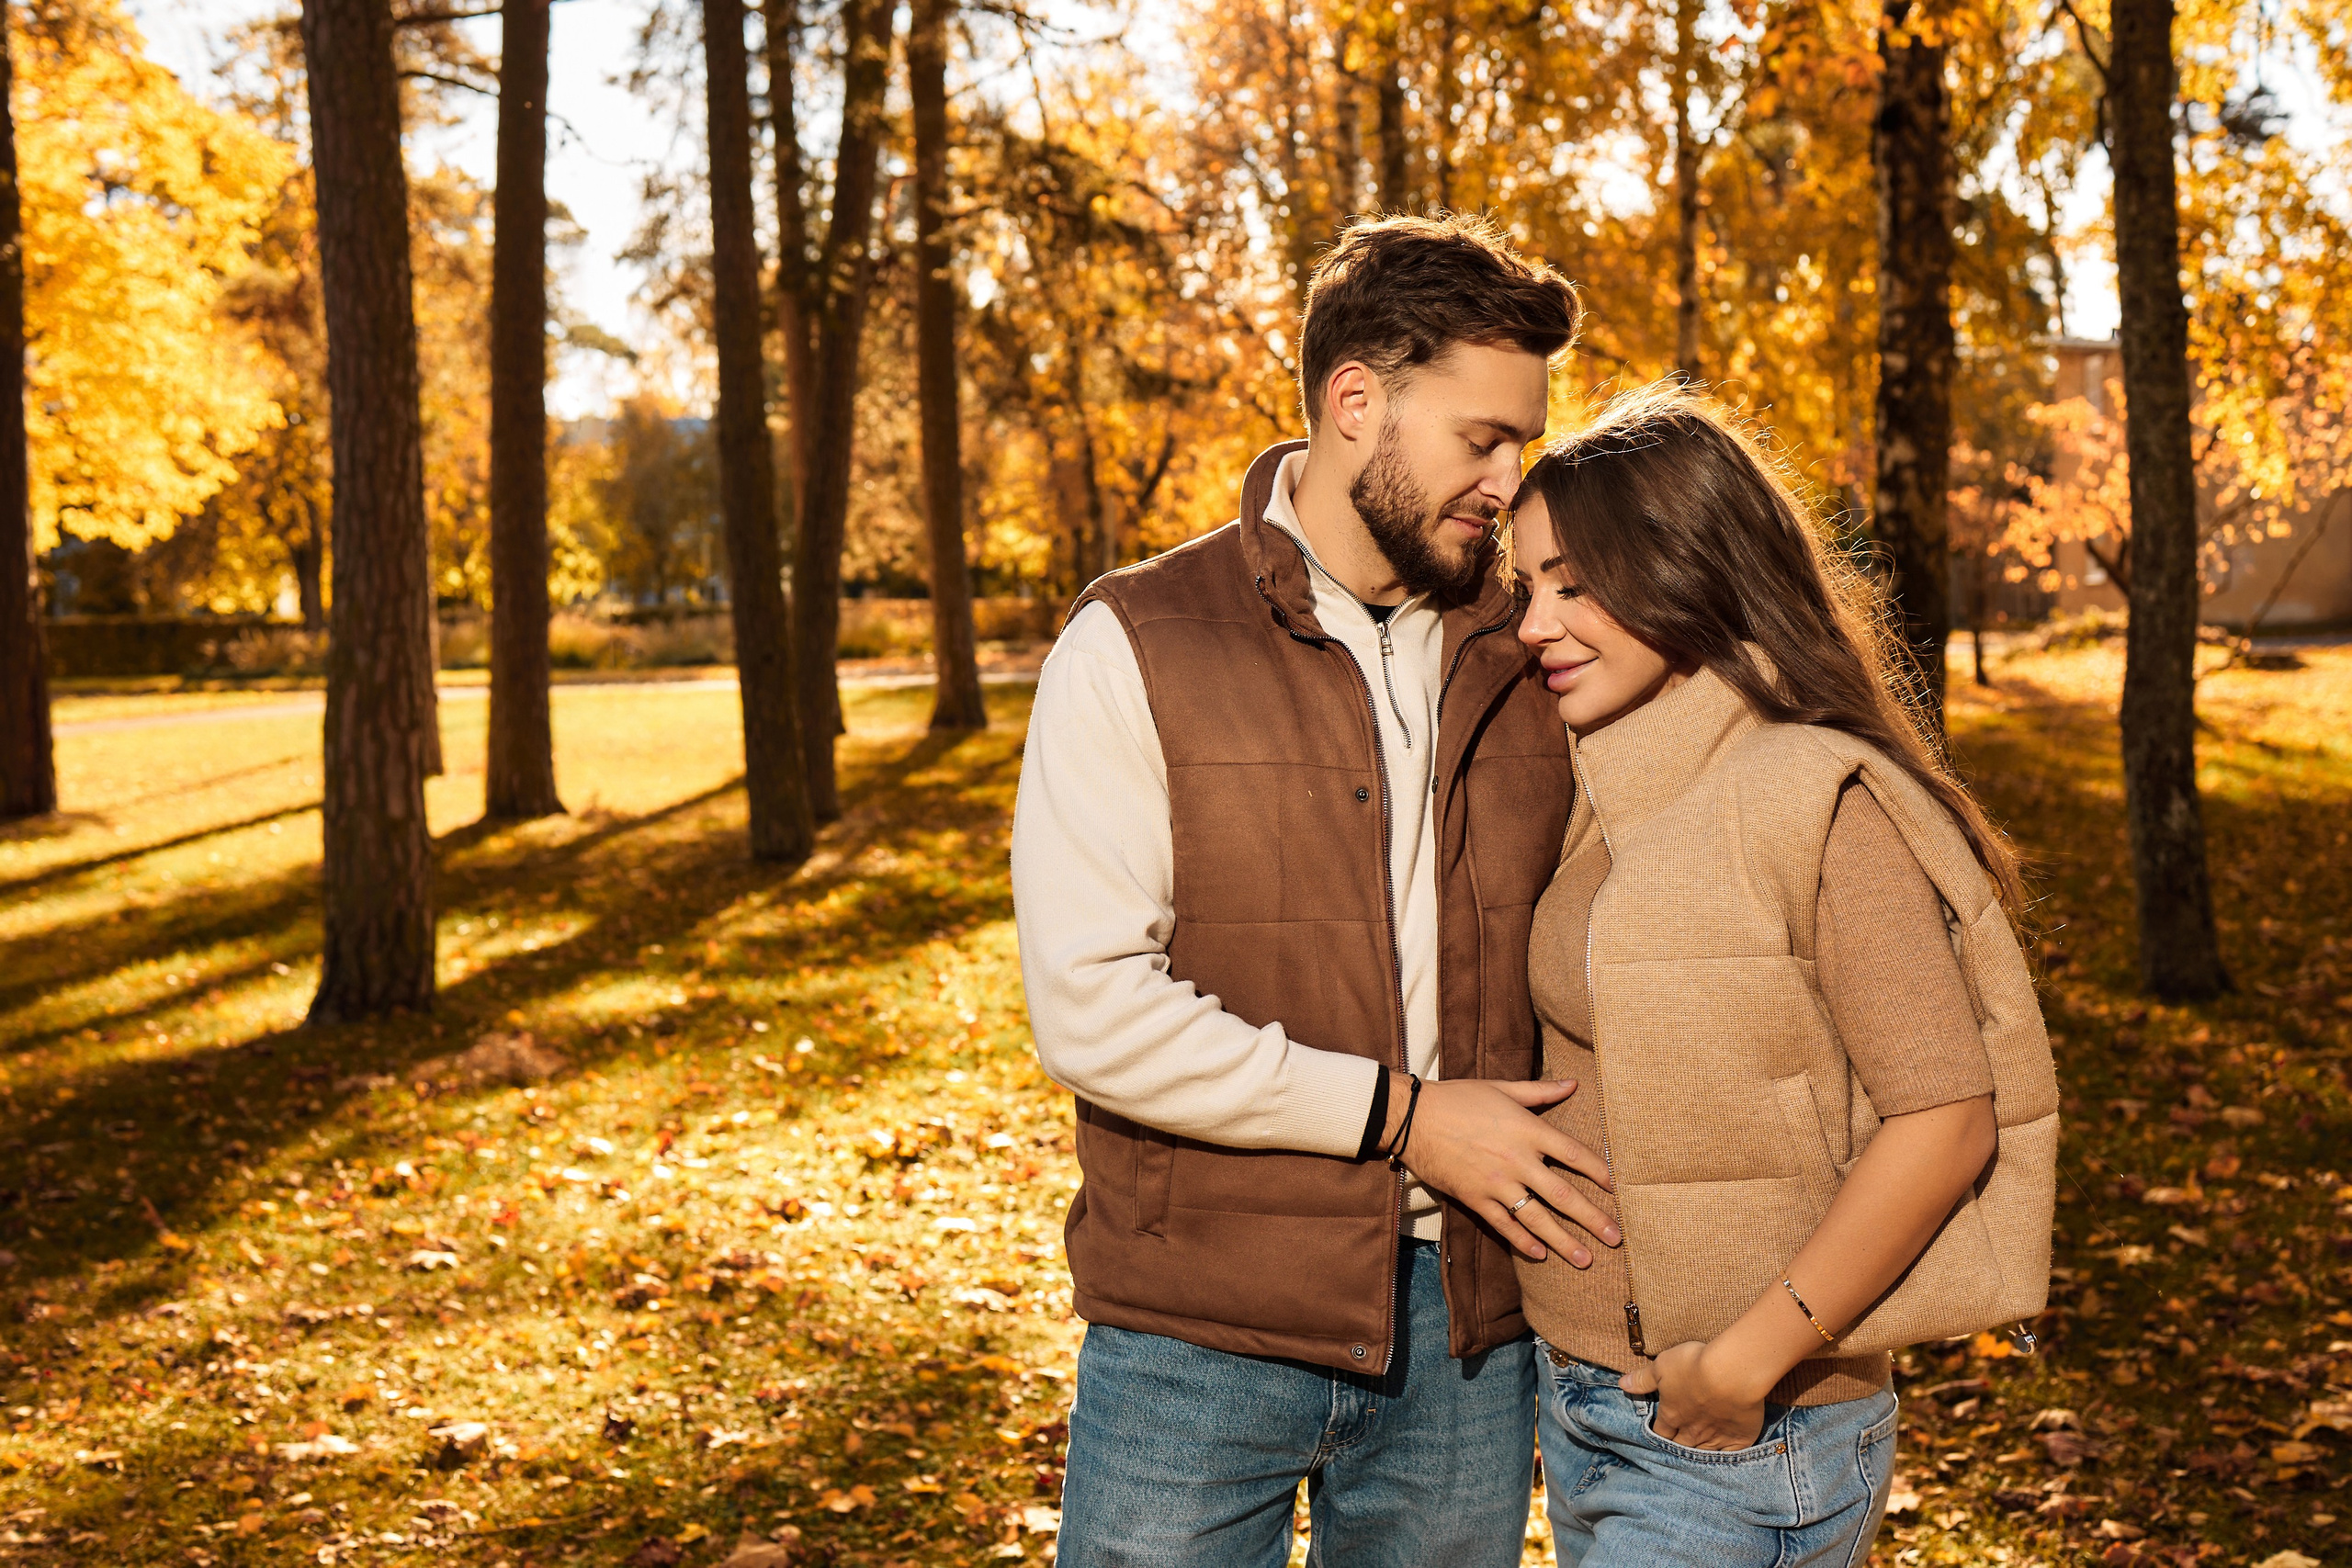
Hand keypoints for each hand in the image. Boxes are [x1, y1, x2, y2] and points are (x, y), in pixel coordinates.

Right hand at [1389, 1077, 1619, 1264]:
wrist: (1413, 1117)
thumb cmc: (1459, 1097)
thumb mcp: (1502, 1088)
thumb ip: (1540, 1092)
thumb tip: (1573, 1084)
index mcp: (1528, 1129)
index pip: (1574, 1153)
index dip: (1599, 1171)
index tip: (1617, 1187)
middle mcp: (1517, 1160)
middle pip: (1563, 1195)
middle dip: (1592, 1218)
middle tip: (1615, 1238)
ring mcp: (1496, 1183)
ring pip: (1537, 1218)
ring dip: (1564, 1240)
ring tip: (1586, 1259)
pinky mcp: (1475, 1198)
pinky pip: (1503, 1225)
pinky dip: (1522, 1242)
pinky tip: (1540, 1255)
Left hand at [1620, 1340, 1769, 1451]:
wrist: (1731, 1373)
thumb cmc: (1693, 1366)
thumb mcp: (1662, 1366)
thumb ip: (1643, 1379)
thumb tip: (1622, 1384)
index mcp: (1672, 1415)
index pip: (1660, 1432)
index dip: (1658, 1434)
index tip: (1656, 1437)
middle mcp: (1692, 1431)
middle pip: (1681, 1447)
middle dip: (1676, 1449)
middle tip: (1675, 1450)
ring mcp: (1716, 1438)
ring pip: (1703, 1454)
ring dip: (1698, 1455)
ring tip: (1695, 1460)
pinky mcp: (1739, 1439)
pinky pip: (1730, 1455)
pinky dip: (1725, 1458)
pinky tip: (1723, 1460)